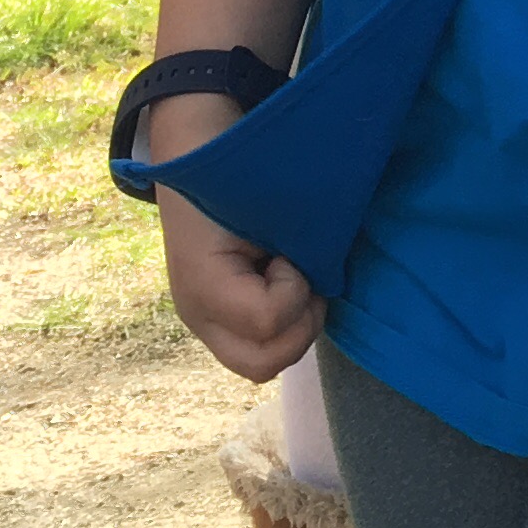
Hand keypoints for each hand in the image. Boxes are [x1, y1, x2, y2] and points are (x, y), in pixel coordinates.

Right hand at [160, 190, 323, 381]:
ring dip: (293, 328)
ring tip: (295, 284)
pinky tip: (283, 289)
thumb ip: (301, 242)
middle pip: (263, 364)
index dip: (295, 291)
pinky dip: (283, 328)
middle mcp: (198, 315)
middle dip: (301, 326)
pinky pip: (257, 349)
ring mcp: (204, 324)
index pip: (267, 320)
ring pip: (262, 364)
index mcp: (203, 281)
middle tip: (307, 281)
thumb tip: (335, 274)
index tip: (289, 255)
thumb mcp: (268, 203)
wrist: (192, 163)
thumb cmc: (235, 177)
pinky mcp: (216, 324)